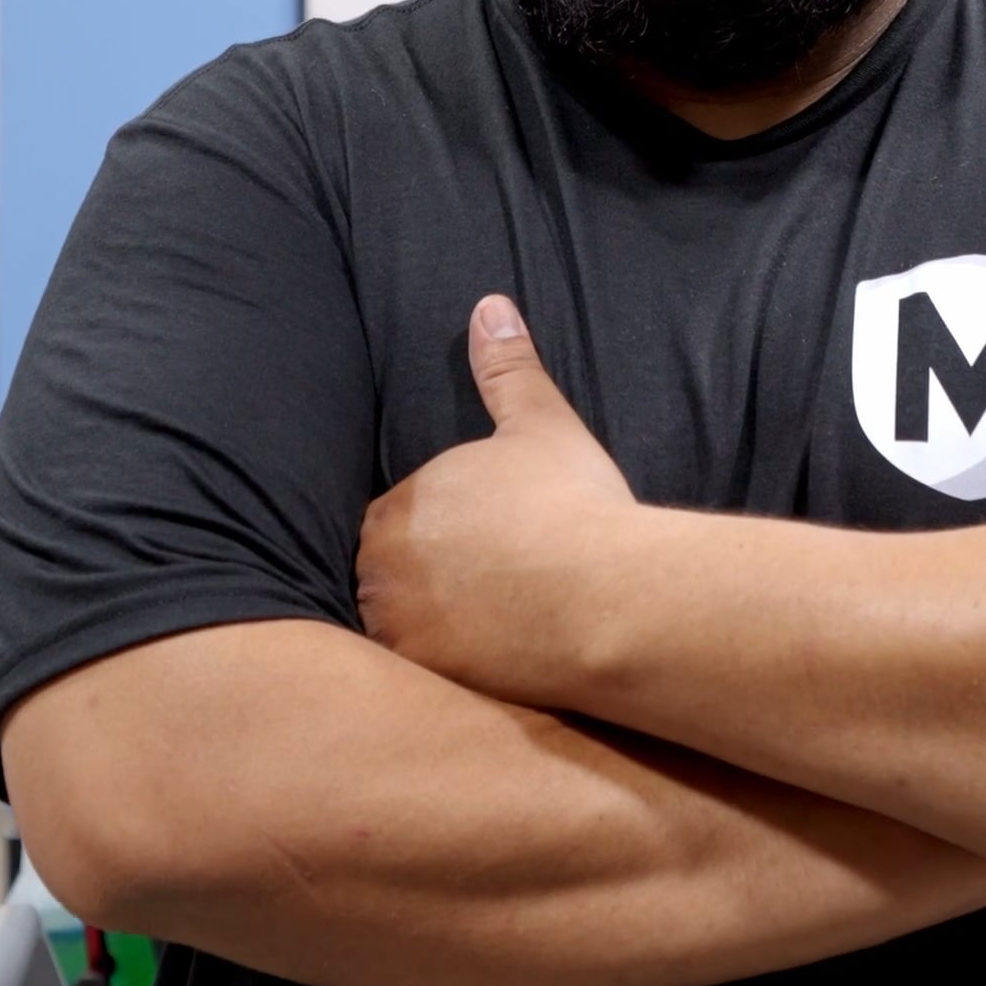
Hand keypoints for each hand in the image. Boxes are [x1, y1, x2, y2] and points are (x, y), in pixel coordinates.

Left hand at [358, 294, 643, 701]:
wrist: (605, 599)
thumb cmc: (573, 507)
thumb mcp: (540, 425)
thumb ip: (507, 369)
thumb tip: (489, 307)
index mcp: (400, 504)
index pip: (392, 520)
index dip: (434, 534)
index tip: (480, 544)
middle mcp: (380, 566)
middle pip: (385, 575)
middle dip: (422, 581)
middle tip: (485, 591)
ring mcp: (397, 626)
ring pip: (396, 626)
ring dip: (425, 626)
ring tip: (483, 632)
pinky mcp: (423, 678)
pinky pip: (415, 676)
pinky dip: (442, 669)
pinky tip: (485, 667)